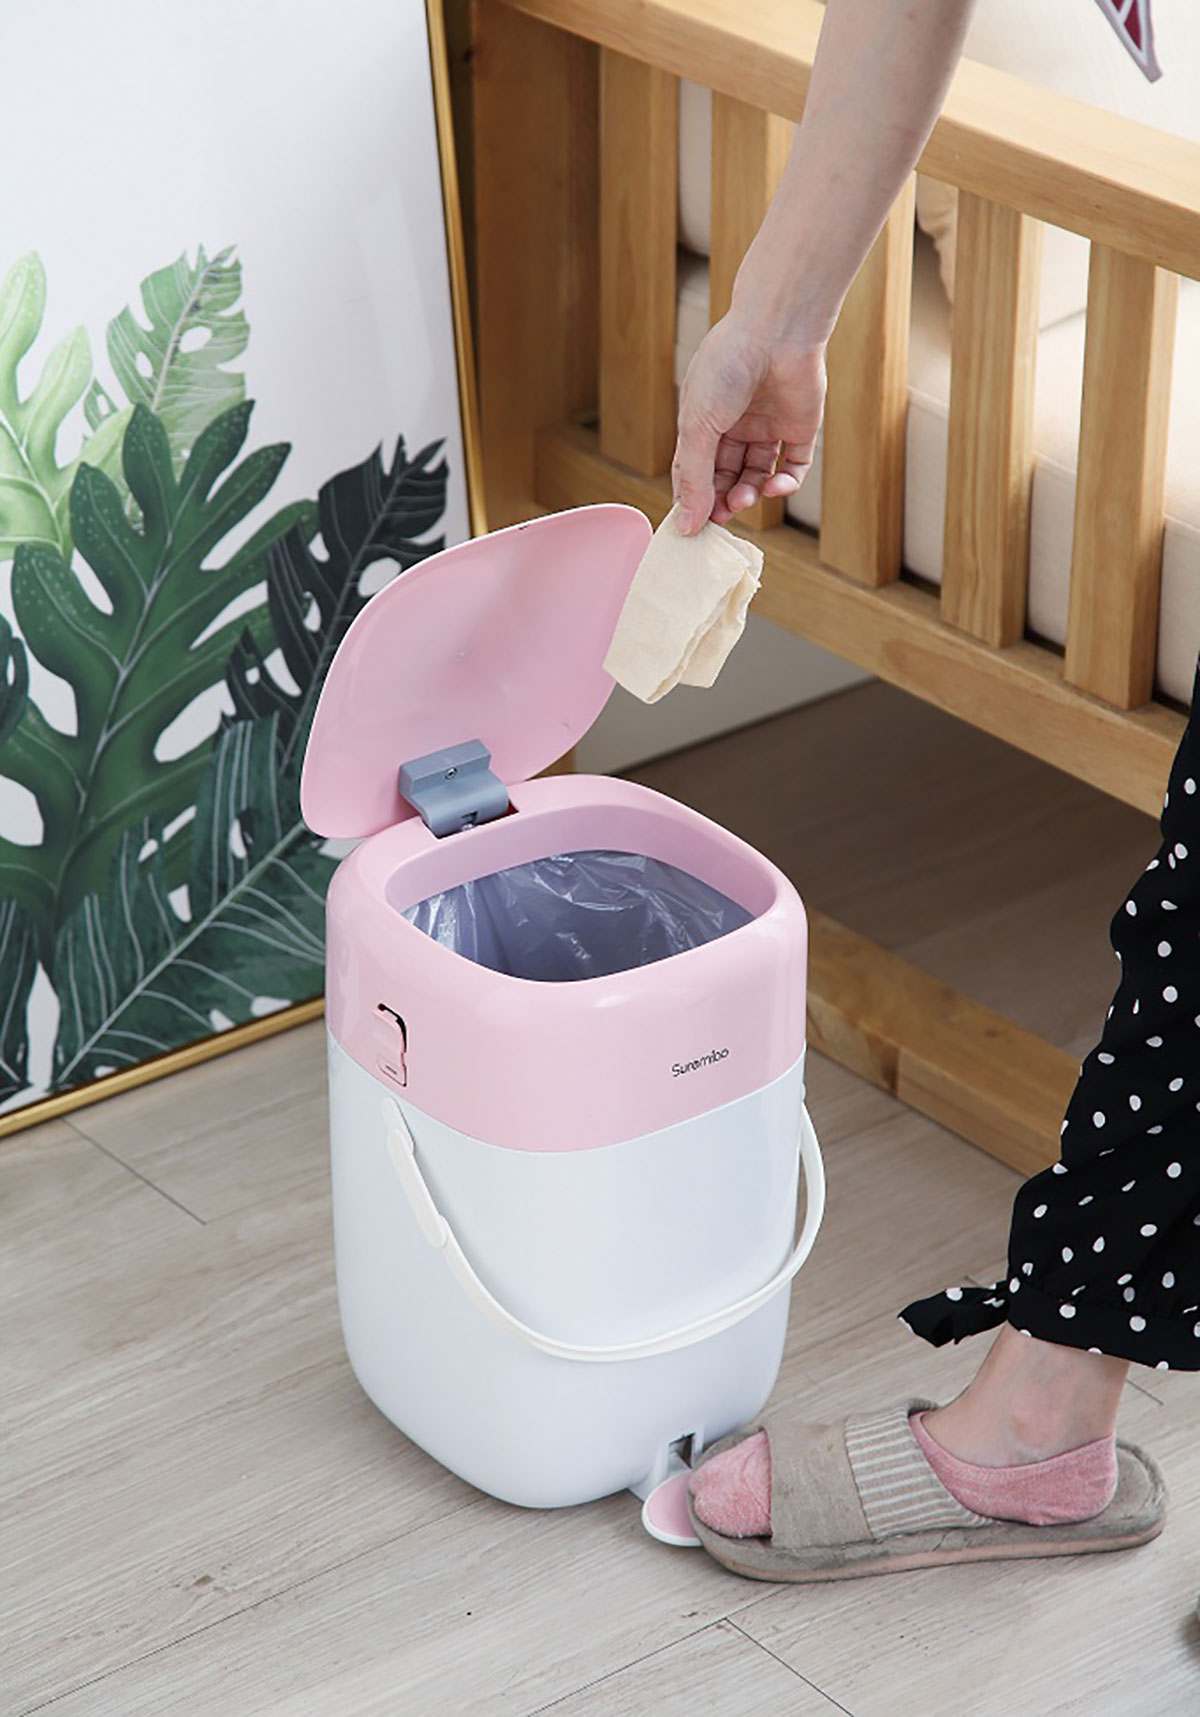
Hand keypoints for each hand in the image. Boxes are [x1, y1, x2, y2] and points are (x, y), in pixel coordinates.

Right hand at [672, 315, 826, 535]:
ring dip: (749, 493)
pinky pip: (793, 466)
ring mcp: (768, 426)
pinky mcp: (800, 427)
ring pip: (757, 475)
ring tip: (743, 499)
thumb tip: (686, 525)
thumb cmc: (727, 366)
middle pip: (725, 476)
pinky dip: (785, 484)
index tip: (691, 525)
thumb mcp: (697, 427)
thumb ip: (693, 478)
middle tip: (721, 517)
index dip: (693, 498)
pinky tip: (774, 486)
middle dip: (721, 499)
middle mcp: (735, 424)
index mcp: (703, 419)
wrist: (776, 329)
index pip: (694, 469)